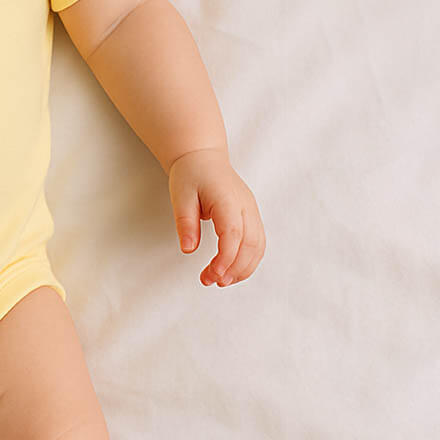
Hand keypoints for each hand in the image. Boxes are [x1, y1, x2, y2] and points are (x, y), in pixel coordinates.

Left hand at [168, 148, 264, 286]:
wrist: (203, 158)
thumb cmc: (191, 175)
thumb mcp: (180, 196)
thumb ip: (186, 222)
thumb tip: (188, 249)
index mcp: (227, 199)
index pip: (233, 234)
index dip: (226, 258)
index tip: (212, 274)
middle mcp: (245, 206)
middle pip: (250, 244)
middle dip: (234, 268)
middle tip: (211, 281)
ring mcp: (252, 211)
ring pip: (258, 246)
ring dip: (243, 268)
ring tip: (221, 281)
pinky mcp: (251, 217)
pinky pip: (257, 243)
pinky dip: (248, 261)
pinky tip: (231, 271)